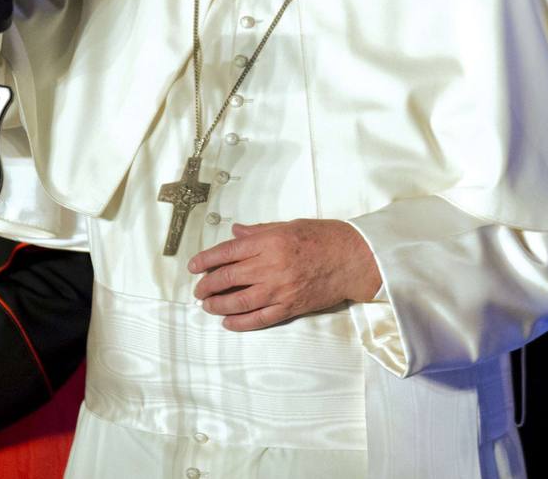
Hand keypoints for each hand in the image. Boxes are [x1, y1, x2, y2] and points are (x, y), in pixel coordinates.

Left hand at [188, 219, 382, 330]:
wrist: (354, 259)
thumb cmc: (324, 237)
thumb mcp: (289, 225)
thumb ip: (259, 232)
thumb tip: (235, 233)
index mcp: (270, 241)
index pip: (227, 252)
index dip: (206, 260)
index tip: (193, 267)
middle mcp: (271, 265)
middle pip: (228, 277)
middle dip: (208, 285)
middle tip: (199, 289)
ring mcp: (280, 289)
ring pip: (239, 301)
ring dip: (218, 305)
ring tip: (207, 305)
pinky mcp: (290, 306)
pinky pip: (259, 318)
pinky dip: (240, 322)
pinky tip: (228, 321)